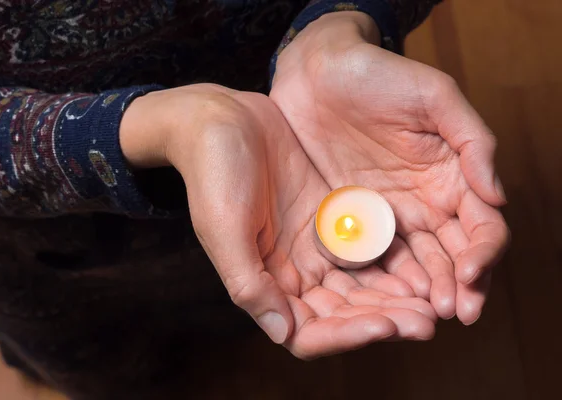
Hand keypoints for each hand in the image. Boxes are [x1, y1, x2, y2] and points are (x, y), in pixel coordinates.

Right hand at [120, 83, 436, 358]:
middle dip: (384, 319)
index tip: (383, 324)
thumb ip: (249, 283)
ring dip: (396, 297)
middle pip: (345, 313)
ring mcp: (317, 245)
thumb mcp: (224, 227)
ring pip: (364, 285)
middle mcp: (295, 272)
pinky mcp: (335, 217)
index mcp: (265, 283)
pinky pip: (370, 245)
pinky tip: (423, 261)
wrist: (222, 120)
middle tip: (426, 322)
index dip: (346, 336)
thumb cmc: (213, 173)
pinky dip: (394, 259)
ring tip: (433, 299)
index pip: (309, 332)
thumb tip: (282, 333)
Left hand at [270, 13, 509, 324]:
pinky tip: (382, 299)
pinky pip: (369, 256)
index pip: (481, 226)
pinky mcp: (350, 218)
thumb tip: (498, 196)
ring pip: (414, 264)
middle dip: (457, 287)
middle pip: (452, 255)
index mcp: (452, 177)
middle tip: (451, 313)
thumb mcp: (434, 96)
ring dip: (423, 292)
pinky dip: (380, 279)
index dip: (484, 253)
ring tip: (421, 317)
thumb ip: (472, 141)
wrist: (318, 75)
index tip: (472, 274)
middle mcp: (424, 202)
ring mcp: (386, 214)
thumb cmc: (380, 75)